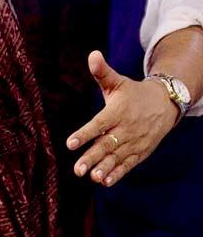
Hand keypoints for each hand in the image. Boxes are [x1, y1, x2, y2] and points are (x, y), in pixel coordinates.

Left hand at [67, 52, 179, 185]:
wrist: (166, 103)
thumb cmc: (133, 93)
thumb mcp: (118, 82)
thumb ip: (102, 72)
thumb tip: (92, 54)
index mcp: (117, 112)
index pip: (99, 124)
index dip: (85, 133)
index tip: (70, 143)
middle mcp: (126, 128)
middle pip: (107, 144)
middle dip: (92, 157)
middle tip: (77, 170)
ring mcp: (134, 142)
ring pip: (117, 157)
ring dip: (105, 168)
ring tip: (93, 177)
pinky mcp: (140, 152)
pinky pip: (128, 164)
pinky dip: (118, 173)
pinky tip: (105, 182)